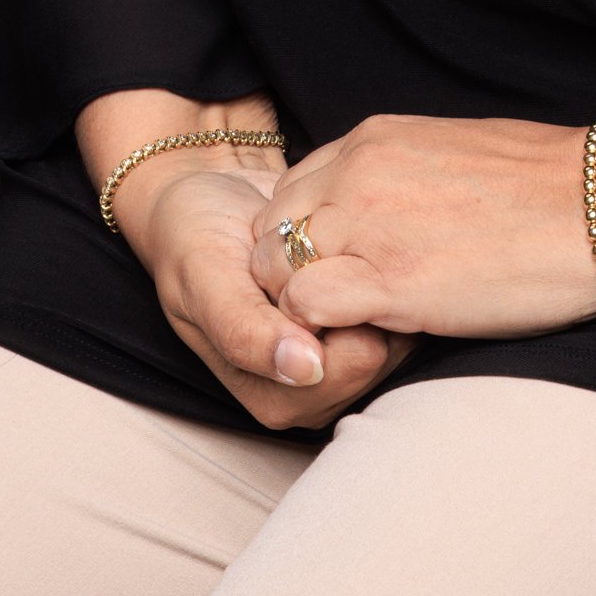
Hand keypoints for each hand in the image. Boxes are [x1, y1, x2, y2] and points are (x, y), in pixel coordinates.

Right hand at [124, 162, 417, 429]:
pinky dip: (383, 269)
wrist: (210, 196)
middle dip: (360, 300)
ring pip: (397, 331)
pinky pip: (398, 303)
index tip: (307, 270)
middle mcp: (313, 389)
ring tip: (330, 247)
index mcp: (273, 398)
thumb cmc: (197, 240)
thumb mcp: (204, 279)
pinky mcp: (359, 322)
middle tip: (317, 254)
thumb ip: (244, 331)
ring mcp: (340, 357)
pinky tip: (351, 242)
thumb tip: (305, 369)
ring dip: (374, 282)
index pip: (349, 371)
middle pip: (382, 356)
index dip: (340, 317)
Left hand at [249, 112, 595, 338]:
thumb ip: (400, 174)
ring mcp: (368, 224)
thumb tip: (389, 207)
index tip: (337, 271)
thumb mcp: (450, 152)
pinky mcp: (390, 281)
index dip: (304, 240)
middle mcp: (357, 173)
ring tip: (350, 330)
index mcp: (374, 139)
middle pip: (268, 231)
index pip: (292, 191)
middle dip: (287, 275)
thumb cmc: (546, 184)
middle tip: (337, 310)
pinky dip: (319, 332)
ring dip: (300, 307)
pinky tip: (366, 340)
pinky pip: (306, 307)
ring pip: (274, 270)